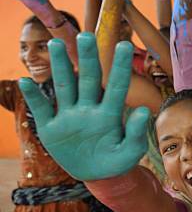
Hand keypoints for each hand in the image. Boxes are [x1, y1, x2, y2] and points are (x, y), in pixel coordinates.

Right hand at [18, 33, 149, 180]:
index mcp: (110, 113)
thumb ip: (137, 133)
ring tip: (55, 43)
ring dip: (60, 66)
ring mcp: (70, 116)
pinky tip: (26, 81)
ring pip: (65, 86)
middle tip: (86, 35)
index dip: (120, 66)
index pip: (117, 86)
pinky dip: (33, 96)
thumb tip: (145, 111)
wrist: (98, 176)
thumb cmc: (118, 160)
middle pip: (89, 79)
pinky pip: (41, 109)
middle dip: (87, 58)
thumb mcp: (131, 151)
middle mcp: (90, 109)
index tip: (124, 45)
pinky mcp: (52, 128)